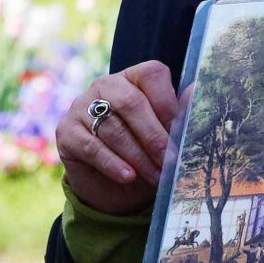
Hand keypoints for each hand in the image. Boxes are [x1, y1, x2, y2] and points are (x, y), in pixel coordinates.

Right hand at [58, 61, 180, 215]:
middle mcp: (105, 85)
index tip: (180, 133)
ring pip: (112, 127)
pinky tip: (128, 176)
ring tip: (154, 176)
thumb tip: (197, 90)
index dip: (168, 104)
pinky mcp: (66, 131)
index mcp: (133, 77)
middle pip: (131, 102)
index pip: (152, 74)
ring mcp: (81, 106)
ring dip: (137, 156)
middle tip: (169, 160)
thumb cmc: (143, 154)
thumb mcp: (164, 137)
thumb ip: (178, 115)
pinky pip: (91, 145)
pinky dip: (112, 163)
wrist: (110, 188)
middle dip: (154, 136)